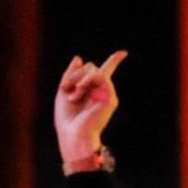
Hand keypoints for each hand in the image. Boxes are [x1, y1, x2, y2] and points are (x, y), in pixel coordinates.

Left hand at [54, 50, 127, 165]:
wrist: (73, 134)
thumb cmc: (66, 118)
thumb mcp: (64, 92)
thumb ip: (70, 75)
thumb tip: (78, 58)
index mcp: (91, 90)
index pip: (103, 72)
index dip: (114, 61)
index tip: (124, 53)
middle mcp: (101, 91)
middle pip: (90, 67)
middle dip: (75, 74)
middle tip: (65, 89)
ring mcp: (106, 93)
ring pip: (94, 70)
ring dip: (79, 79)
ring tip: (73, 96)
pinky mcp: (110, 98)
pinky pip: (100, 76)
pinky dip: (86, 81)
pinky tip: (78, 93)